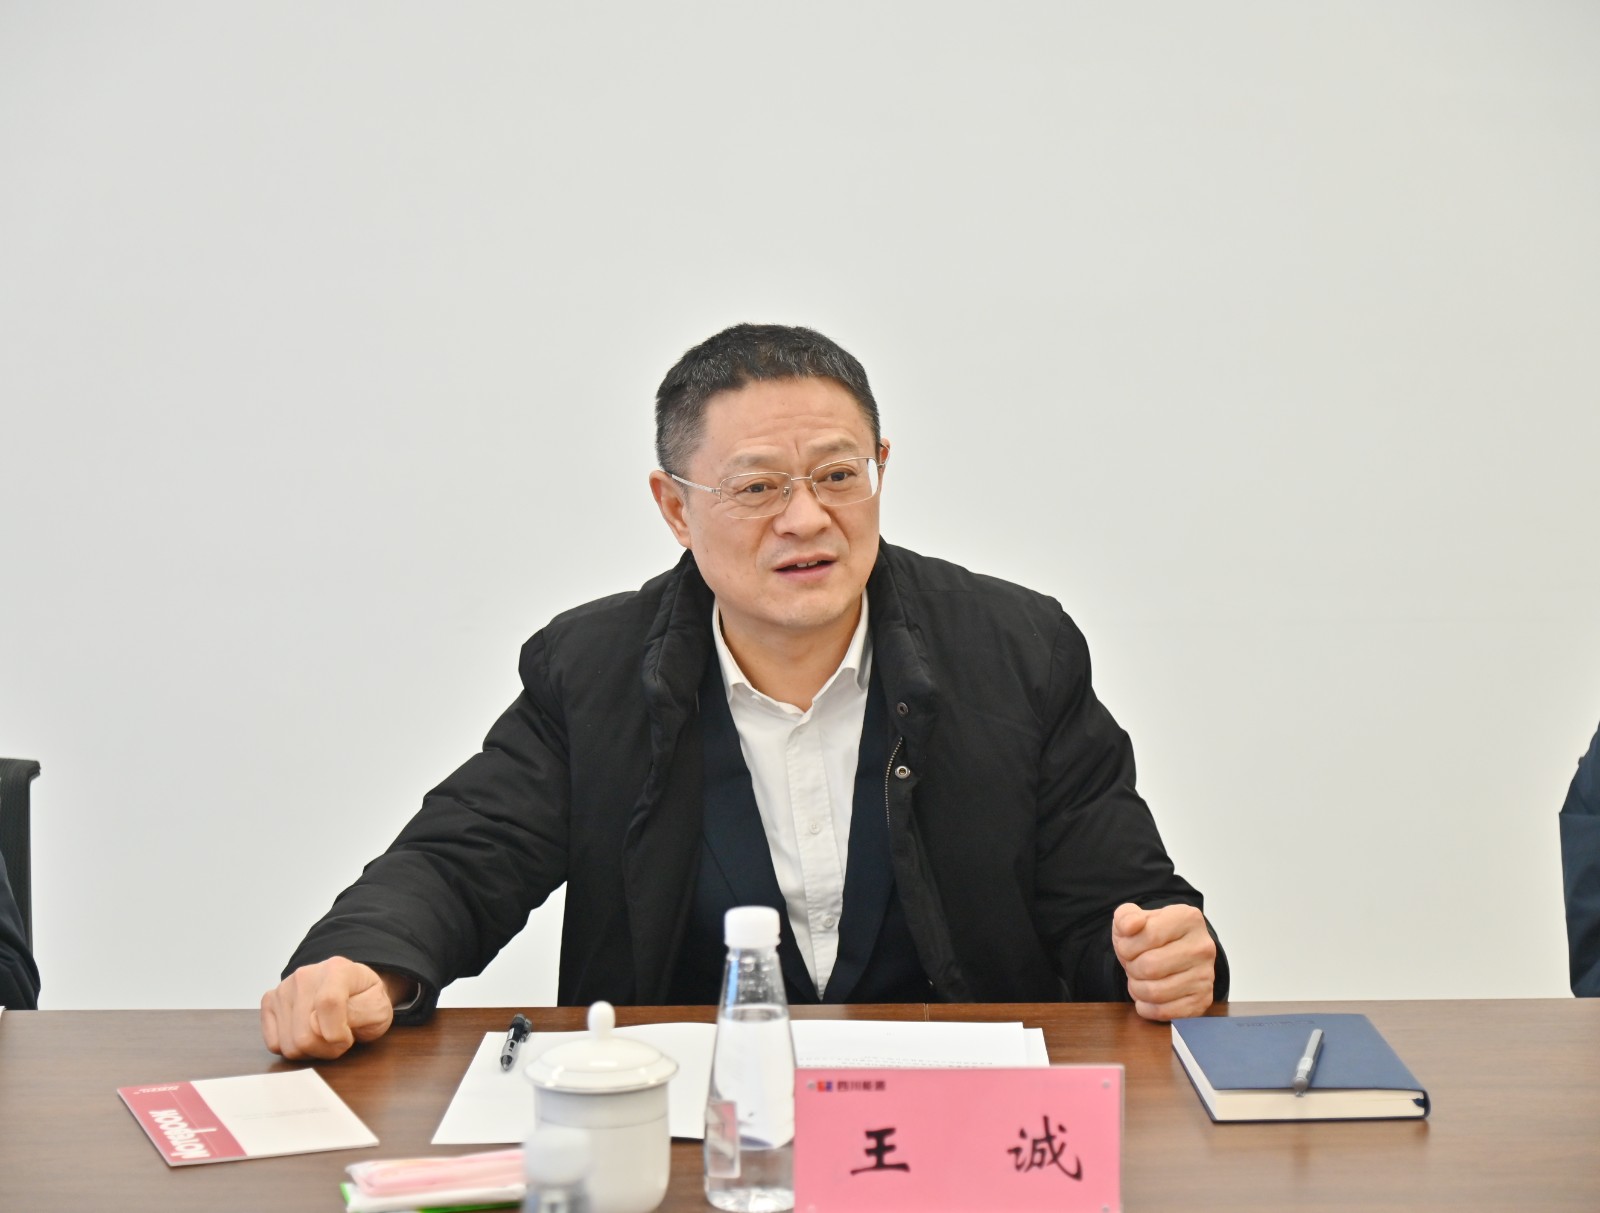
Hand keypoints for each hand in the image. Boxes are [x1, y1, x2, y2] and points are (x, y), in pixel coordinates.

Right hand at [259, 957, 404, 1058]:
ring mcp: (283, 988)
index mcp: (337, 969)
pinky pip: (274, 1044)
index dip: (338, 1033)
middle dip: (327, 1048)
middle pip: (305, 1035)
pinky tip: (308, 1034)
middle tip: (340, 1038)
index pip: (328, 1004)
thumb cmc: (365, 1000)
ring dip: (311, 1051)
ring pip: (289, 1045)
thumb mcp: (380, 1008)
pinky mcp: (269, 1002)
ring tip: (325, 1036)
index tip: (348, 1037)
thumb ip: (361, 1013)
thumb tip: (322, 1025)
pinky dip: (294, 1048)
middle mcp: (305, 975)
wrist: (351, 990)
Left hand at [1111, 902, 1216, 1020]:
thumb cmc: (1149, 935)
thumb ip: (1126, 917)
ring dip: (1137, 988)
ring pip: (1156, 992)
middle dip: (1131, 968)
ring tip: (1139, 979)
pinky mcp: (1202, 1000)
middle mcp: (1203, 946)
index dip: (1128, 946)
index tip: (1127, 947)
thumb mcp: (1132, 917)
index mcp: (1188, 918)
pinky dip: (1147, 1007)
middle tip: (1133, 965)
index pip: (1149, 936)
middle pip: (1150, 966)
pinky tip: (1146, 997)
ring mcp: (1206, 975)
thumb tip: (1131, 925)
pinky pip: (1165, 1012)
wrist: (1170, 952)